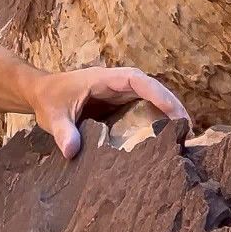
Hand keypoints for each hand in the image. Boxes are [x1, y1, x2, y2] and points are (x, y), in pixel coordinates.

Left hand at [26, 66, 189, 158]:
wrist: (40, 93)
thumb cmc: (48, 99)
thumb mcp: (53, 116)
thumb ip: (63, 131)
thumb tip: (71, 151)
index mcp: (105, 79)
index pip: (139, 81)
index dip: (160, 95)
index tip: (176, 113)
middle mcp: (117, 84)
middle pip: (152, 89)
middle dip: (172, 106)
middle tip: (189, 131)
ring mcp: (119, 94)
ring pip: (151, 98)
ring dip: (168, 112)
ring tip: (185, 136)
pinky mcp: (118, 105)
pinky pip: (142, 108)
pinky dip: (156, 119)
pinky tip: (165, 139)